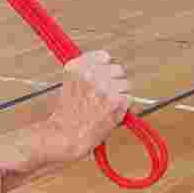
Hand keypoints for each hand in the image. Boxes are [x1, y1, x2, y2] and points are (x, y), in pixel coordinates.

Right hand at [30, 51, 129, 171]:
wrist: (65, 135)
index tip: (103, 77)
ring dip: (120, 95)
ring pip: (126, 84)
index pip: (104, 56)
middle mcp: (91, 73)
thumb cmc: (65, 116)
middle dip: (115, 81)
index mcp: (77, 67)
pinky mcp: (115, 100)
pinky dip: (123, 109)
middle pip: (118, 69)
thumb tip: (108, 68)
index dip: (105, 69)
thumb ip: (88, 74)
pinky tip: (109, 114)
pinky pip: (129, 100)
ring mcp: (104, 85)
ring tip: (106, 107)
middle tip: (106, 95)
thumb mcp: (69, 86)